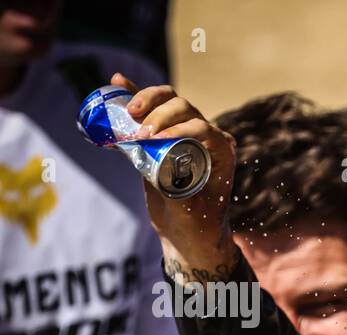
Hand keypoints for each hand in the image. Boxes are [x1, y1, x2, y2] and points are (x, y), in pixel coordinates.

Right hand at [110, 72, 239, 281]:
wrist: (188, 232)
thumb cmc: (197, 225)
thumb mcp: (190, 213)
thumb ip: (181, 194)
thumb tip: (165, 173)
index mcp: (221, 151)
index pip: (201, 126)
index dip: (177, 127)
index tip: (154, 139)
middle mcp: (206, 137)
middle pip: (182, 107)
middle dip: (159, 114)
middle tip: (140, 134)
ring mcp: (183, 132)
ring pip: (167, 102)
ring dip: (146, 100)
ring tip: (129, 113)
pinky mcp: (161, 136)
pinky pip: (149, 111)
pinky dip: (134, 95)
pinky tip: (118, 82)